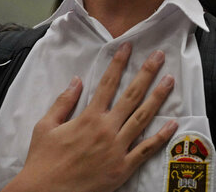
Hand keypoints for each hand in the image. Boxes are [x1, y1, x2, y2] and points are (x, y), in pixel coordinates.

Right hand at [5, 43, 176, 191]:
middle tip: (158, 56)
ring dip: (158, 97)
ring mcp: (117, 148)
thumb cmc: (43, 162)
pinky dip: (161, 137)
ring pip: (143, 117)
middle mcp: (106, 129)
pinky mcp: (123, 167)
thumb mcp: (45, 127)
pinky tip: (172, 124)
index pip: (107, 84)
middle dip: (147, 73)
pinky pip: (146, 149)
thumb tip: (76, 81)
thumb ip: (63, 102)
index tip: (128, 47)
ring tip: (169, 81)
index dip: (118, 63)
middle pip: (132, 95)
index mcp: (88, 117)